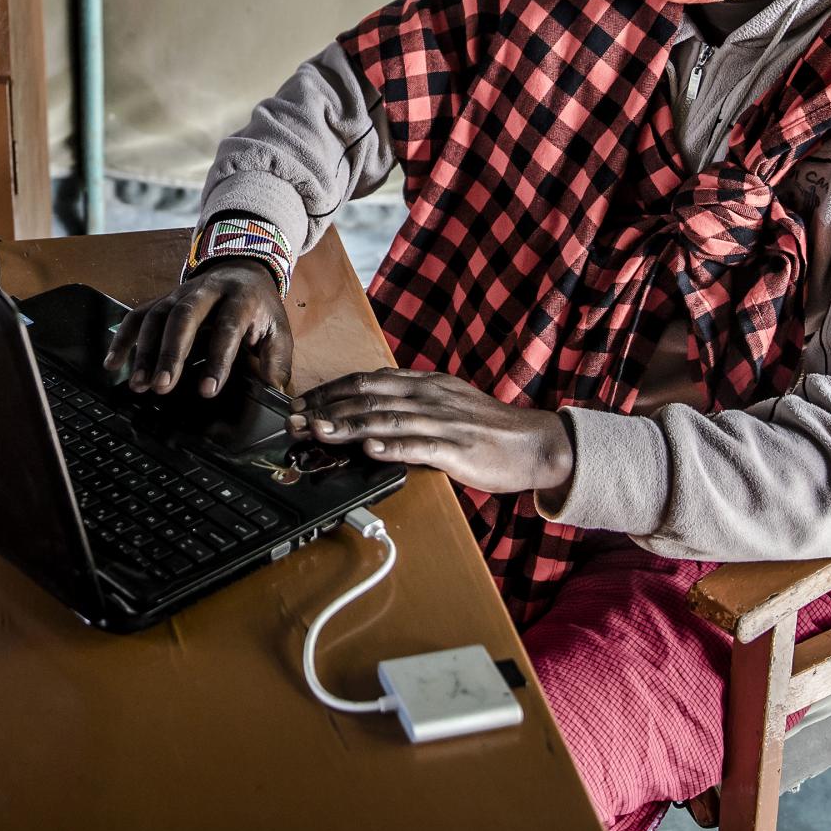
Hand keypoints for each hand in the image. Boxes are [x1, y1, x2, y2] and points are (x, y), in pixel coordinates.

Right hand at [103, 259, 292, 397]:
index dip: (218, 359)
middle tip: (163, 387)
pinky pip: (137, 316)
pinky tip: (112, 364)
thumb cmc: (260, 309)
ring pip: (157, 317)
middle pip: (184, 317)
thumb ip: (276, 362)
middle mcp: (206, 291)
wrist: (242, 269)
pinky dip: (122, 339)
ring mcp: (179, 292)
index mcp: (241, 298)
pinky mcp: (162, 299)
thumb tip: (273, 395)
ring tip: (140, 386)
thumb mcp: (279, 330)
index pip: (228, 328)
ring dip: (145, 352)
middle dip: (171, 353)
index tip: (208, 389)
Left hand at [290, 369, 571, 497]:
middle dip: (328, 408)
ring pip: (388, 419)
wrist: (535, 444)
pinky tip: (371, 450)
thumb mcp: (445, 401)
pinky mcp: (458, 449)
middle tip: (294, 419)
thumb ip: (409, 400)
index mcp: (424, 384)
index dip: (331, 391)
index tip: (301, 403)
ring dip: (349, 426)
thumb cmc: (487, 428)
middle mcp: (429, 397)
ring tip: (319, 431)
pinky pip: (421, 446)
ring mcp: (443, 422)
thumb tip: (368, 406)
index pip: (367, 381)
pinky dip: (393, 447)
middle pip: (369, 397)